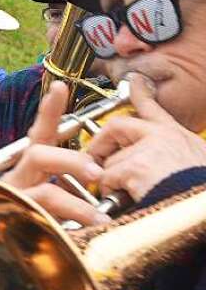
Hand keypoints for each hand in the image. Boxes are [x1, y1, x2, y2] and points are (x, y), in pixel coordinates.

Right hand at [0, 81, 107, 225]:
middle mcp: (14, 178)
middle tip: (97, 171)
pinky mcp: (9, 222)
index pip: (37, 134)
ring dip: (75, 203)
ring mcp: (9, 200)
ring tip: (99, 216)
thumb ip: (64, 188)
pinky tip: (79, 235)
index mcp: (27, 169)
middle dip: (71, 159)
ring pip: (43, 190)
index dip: (48, 111)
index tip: (59, 86)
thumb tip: (97, 180)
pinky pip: (40, 220)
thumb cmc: (19, 222)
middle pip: (37, 154)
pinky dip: (64, 227)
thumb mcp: (45, 199)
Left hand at [85, 74, 205, 201]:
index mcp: (177, 134)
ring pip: (110, 159)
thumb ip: (173, 153)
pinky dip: (109, 190)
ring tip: (123, 191)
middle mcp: (163, 136)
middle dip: (100, 142)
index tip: (134, 81)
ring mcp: (148, 149)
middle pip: (116, 126)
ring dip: (110, 177)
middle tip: (95, 157)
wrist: (204, 208)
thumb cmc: (199, 191)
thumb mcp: (194, 160)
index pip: (154, 107)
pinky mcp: (137, 167)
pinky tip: (123, 199)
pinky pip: (107, 177)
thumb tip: (158, 161)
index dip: (140, 93)